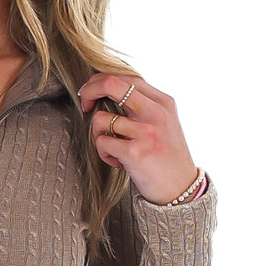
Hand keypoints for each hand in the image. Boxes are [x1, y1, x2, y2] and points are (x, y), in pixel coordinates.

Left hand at [79, 73, 199, 205]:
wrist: (180, 188)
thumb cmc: (166, 156)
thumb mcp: (163, 123)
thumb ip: (142, 105)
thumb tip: (108, 88)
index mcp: (163, 102)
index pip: (126, 76)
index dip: (101, 81)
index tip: (91, 93)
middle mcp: (155, 113)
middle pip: (111, 83)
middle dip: (89, 91)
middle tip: (84, 105)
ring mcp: (146, 132)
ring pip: (100, 119)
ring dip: (97, 135)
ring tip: (113, 148)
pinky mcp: (135, 152)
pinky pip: (102, 143)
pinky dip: (104, 154)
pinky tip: (118, 162)